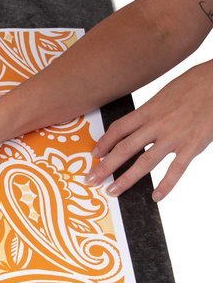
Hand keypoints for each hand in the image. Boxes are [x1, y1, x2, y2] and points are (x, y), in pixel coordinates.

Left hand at [85, 61, 212, 200]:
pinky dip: (166, 185)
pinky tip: (156, 196)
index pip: (118, 130)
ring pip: (145, 162)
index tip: (94, 155)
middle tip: (91, 179)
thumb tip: (135, 127)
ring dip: (127, 179)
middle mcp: (156, 125)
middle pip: (124, 149)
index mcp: (147, 111)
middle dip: (105, 166)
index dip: (103, 143)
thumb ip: (149, 113)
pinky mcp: (192, 146)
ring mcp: (174, 137)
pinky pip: (176, 169)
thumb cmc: (190, 87)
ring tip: (113, 191)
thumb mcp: (162, 96)